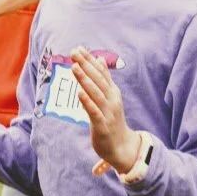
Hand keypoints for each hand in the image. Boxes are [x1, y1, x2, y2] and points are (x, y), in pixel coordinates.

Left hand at [71, 48, 138, 173]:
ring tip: (75, 67)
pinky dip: (87, 102)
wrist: (122, 146)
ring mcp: (107, 112)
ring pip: (95, 93)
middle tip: (74, 52)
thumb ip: (104, 79)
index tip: (79, 48)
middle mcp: (111, 100)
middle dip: (86, 65)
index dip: (90, 60)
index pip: (101, 73)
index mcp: (112, 92)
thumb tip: (99, 59)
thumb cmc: (112, 120)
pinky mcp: (102, 126)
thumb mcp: (110, 97)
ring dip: (85, 80)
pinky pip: (94, 112)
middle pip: (98, 80)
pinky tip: (79, 92)